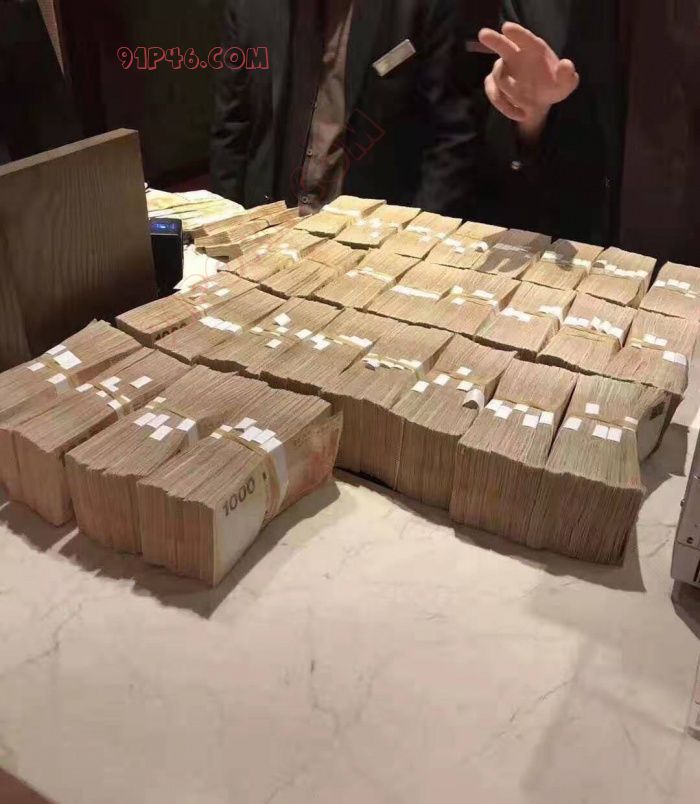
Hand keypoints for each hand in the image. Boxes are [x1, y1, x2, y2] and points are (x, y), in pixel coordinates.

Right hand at [479, 22, 579, 142]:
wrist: (540, 103)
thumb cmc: (553, 87)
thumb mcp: (565, 85)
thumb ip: (567, 76)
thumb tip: (566, 65)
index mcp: (533, 49)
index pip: (524, 38)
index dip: (516, 33)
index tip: (506, 28)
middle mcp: (515, 56)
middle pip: (502, 45)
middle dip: (493, 40)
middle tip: (483, 34)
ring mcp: (503, 70)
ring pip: (498, 77)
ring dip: (508, 92)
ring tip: (524, 108)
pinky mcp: (495, 85)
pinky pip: (494, 93)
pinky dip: (504, 105)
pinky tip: (519, 114)